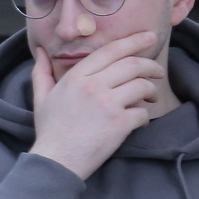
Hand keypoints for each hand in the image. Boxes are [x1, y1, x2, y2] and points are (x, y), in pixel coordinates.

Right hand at [25, 32, 165, 180]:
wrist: (56, 161)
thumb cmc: (50, 130)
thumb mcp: (41, 97)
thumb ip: (41, 72)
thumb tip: (40, 52)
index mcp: (76, 76)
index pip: (111, 51)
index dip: (133, 41)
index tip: (148, 37)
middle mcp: (93, 85)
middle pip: (132, 64)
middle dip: (151, 65)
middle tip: (158, 71)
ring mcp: (107, 104)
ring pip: (142, 85)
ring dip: (152, 90)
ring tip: (151, 97)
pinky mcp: (119, 124)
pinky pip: (143, 112)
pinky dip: (145, 116)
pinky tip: (139, 121)